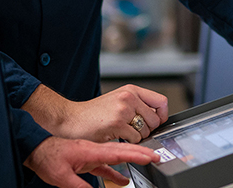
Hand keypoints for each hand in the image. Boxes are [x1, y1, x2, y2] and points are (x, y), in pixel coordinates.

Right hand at [23, 84, 167, 142]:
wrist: (70, 119)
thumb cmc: (92, 114)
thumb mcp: (117, 101)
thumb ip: (137, 105)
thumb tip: (158, 118)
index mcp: (131, 90)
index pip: (162, 102)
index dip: (161, 116)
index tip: (154, 122)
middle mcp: (129, 97)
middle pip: (156, 120)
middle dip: (146, 130)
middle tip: (131, 130)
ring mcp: (123, 109)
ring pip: (146, 131)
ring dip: (136, 137)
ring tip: (121, 132)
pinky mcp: (117, 123)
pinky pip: (135, 139)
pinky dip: (127, 142)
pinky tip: (116, 136)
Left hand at [24, 136, 159, 187]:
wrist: (35, 148)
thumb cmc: (46, 157)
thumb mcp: (62, 177)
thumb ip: (79, 186)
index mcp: (90, 151)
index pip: (118, 152)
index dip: (136, 154)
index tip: (151, 156)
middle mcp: (94, 150)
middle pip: (122, 150)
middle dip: (141, 153)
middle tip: (157, 156)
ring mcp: (91, 154)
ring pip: (116, 157)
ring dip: (131, 160)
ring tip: (146, 164)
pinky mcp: (86, 160)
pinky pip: (105, 167)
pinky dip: (115, 173)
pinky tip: (122, 180)